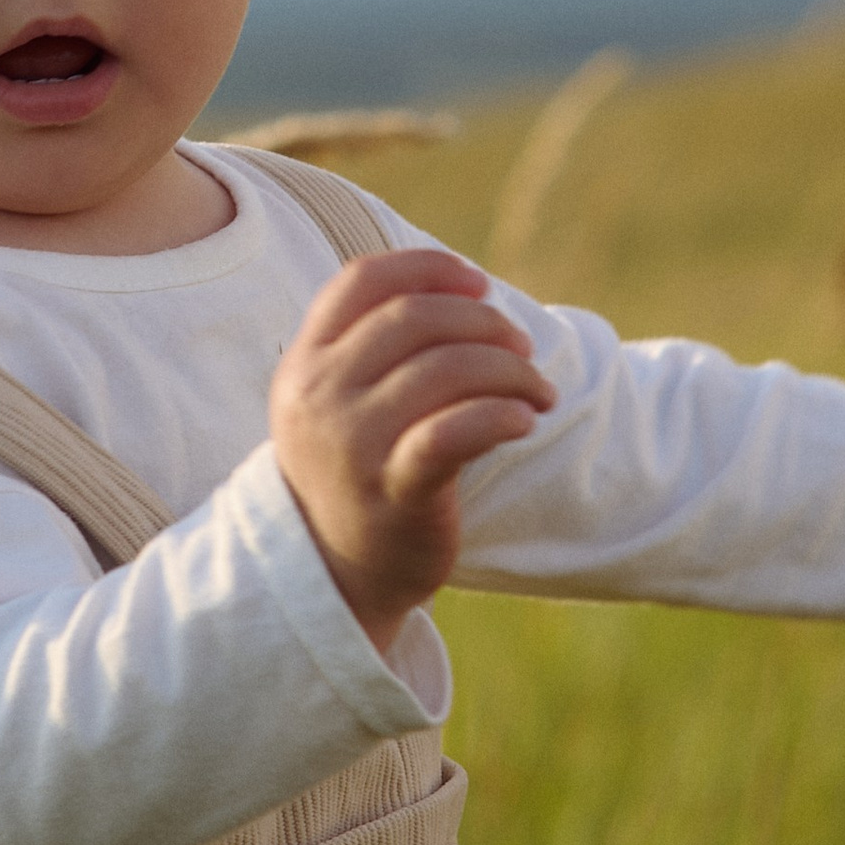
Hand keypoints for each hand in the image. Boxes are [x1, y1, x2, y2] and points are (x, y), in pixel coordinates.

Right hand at [271, 247, 554, 653]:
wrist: (331, 575)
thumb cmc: (352, 472)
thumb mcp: (333, 401)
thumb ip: (371, 346)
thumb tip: (463, 287)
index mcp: (305, 363)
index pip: (362, 280)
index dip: (428, 268)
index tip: (478, 282)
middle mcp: (321, 396)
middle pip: (413, 317)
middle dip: (482, 320)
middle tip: (521, 346)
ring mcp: (353, 444)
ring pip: (444, 369)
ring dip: (509, 369)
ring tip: (538, 390)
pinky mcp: (394, 493)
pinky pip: (454, 433)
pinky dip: (501, 414)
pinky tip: (527, 419)